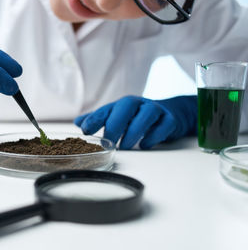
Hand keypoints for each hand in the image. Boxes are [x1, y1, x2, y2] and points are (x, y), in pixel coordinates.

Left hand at [74, 96, 196, 149]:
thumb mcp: (117, 117)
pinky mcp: (170, 119)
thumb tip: (78, 122)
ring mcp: (154, 110)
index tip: (85, 130)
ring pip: (146, 114)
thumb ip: (99, 120)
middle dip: (115, 124)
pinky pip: (164, 125)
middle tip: (108, 141)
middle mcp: (137, 104)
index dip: (95, 119)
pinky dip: (154, 136)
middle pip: (125, 107)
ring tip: (125, 145)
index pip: (106, 109)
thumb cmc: (137, 117)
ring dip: (134, 131)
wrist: (170, 112)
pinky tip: (145, 145)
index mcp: (121, 104)